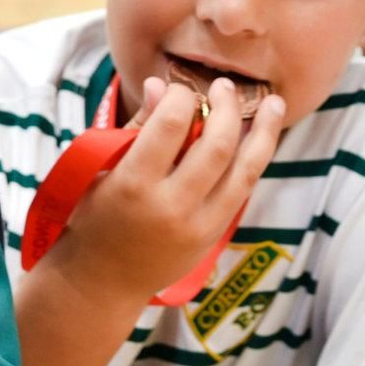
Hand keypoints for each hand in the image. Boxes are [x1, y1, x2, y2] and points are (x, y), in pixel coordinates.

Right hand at [43, 78, 285, 300]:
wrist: (101, 279)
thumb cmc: (91, 216)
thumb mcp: (99, 169)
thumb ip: (135, 129)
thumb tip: (161, 86)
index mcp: (134, 183)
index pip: (171, 124)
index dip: (181, 96)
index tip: (179, 89)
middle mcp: (171, 205)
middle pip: (216, 145)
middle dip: (226, 107)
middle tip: (225, 86)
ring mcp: (197, 225)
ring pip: (244, 170)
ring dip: (262, 132)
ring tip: (273, 103)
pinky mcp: (212, 236)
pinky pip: (242, 191)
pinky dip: (254, 161)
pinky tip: (260, 139)